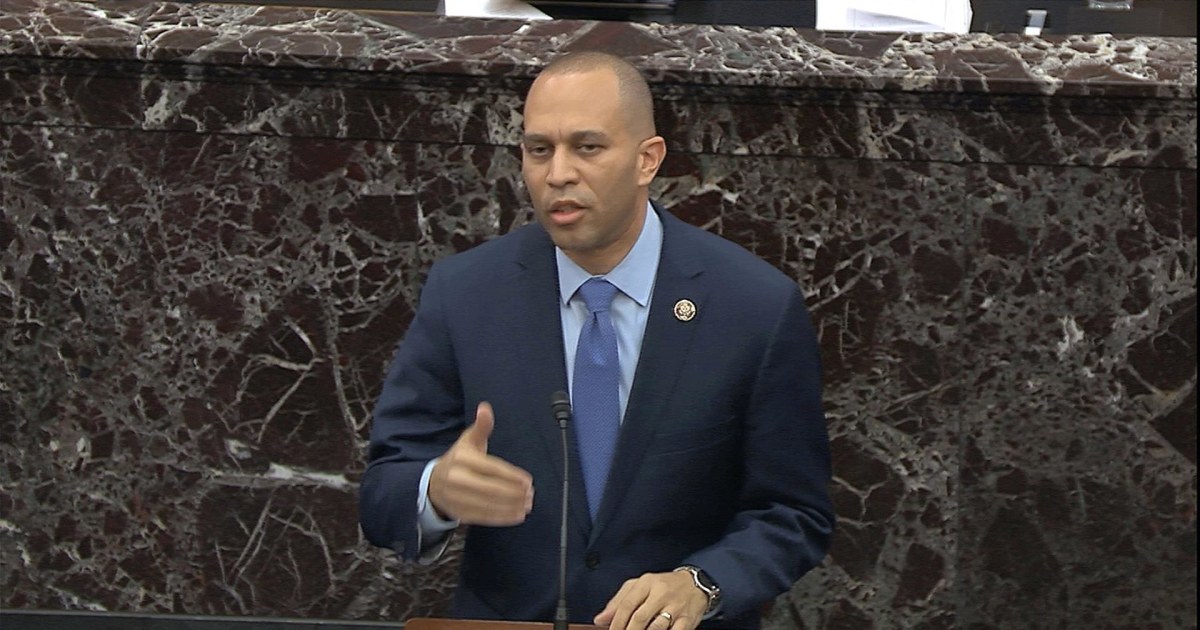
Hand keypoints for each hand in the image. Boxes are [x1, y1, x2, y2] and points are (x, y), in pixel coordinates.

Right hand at [428, 402, 533, 525]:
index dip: (511, 475)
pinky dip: (502, 518)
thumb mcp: (468, 440)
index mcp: (462, 459)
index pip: (491, 468)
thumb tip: (485, 408)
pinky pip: (484, 517)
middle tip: (531, 494)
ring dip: (511, 506)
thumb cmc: (458, 459)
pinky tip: (517, 515)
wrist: (433, 484)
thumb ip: (481, 427)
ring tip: (528, 504)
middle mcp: (457, 479)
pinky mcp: (460, 513)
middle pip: (490, 489)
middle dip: (513, 493)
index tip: (528, 481)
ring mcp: (457, 498)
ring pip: (489, 505)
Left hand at [594, 570, 708, 629]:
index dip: (616, 623)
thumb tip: (600, 619)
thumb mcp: (640, 586)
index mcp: (647, 583)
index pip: (627, 604)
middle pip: (639, 618)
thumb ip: (618, 601)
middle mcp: (661, 594)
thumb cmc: (663, 586)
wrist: (695, 584)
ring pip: (656, 628)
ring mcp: (675, 607)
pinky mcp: (687, 620)